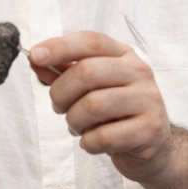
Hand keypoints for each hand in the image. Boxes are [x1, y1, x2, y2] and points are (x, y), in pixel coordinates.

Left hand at [29, 32, 173, 184]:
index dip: (59, 47)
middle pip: (86, 72)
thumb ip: (63, 72)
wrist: (153, 147)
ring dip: (74, 121)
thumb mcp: (90, 88)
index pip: (90, 41)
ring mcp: (148, 100)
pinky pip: (104, 136)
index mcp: (123, 55)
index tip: (34, 56)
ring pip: (93, 106)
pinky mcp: (150, 130)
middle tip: (59, 107)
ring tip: (78, 126)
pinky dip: (88, 142)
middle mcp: (139, 72)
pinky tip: (93, 141)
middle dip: (61, 94)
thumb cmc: (115, 113)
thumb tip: (35, 59)